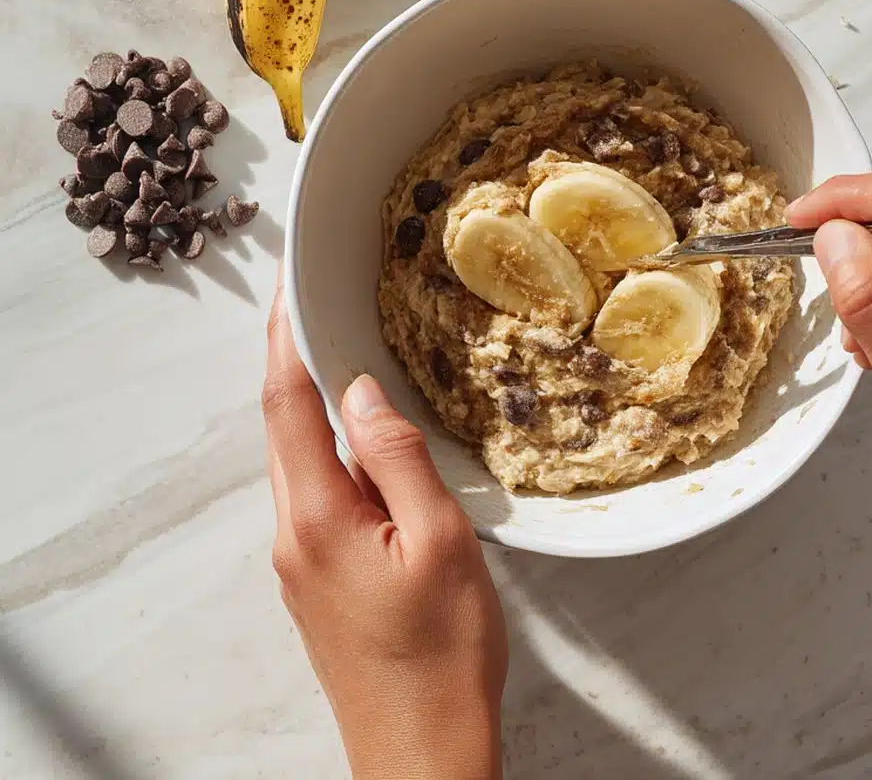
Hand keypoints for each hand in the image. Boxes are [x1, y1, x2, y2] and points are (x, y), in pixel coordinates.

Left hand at [262, 281, 506, 779]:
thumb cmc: (442, 656)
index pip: (288, 404)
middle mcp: (294, 534)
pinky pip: (318, 490)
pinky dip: (333, 448)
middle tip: (322, 302)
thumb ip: (398, 459)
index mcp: (318, 517)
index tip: (290, 284)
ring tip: (350, 354)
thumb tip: (363, 393)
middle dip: (296, 359)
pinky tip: (367, 440)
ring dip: (316, 403)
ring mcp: (302, 560)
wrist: (423, 753)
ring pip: (301, 459)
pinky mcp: (320, 577)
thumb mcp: (439, 543)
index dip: (286, 337)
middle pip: (283, 426)